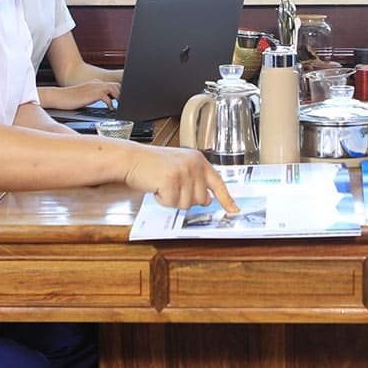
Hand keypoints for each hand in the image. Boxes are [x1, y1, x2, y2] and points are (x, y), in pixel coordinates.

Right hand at [40, 80, 120, 110]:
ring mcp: (94, 87)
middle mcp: (96, 83)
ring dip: (119, 97)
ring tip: (119, 106)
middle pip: (116, 85)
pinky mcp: (92, 94)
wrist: (58, 96)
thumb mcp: (84, 97)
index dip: (118, 92)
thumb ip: (94, 97)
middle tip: (123, 104)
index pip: (111, 85)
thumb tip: (104, 103)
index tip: (121, 100)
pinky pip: (107, 97)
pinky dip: (110, 103)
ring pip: (114, 88)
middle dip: (122, 94)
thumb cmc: (69, 98)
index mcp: (94, 83)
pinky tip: (110, 109)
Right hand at [123, 145, 238, 212]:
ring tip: (163, 185)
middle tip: (171, 187)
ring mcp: (184, 172)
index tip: (234, 209)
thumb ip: (195, 181)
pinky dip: (162, 200)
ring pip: (186, 204)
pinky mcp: (171, 180)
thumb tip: (206, 200)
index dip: (226, 199)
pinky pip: (171, 203)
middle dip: (184, 199)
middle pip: (200, 199)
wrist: (132, 159)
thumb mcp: (179, 167)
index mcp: (198, 160)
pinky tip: (157, 187)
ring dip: (172, 200)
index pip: (218, 183)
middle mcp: (194, 165)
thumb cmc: (152, 164)